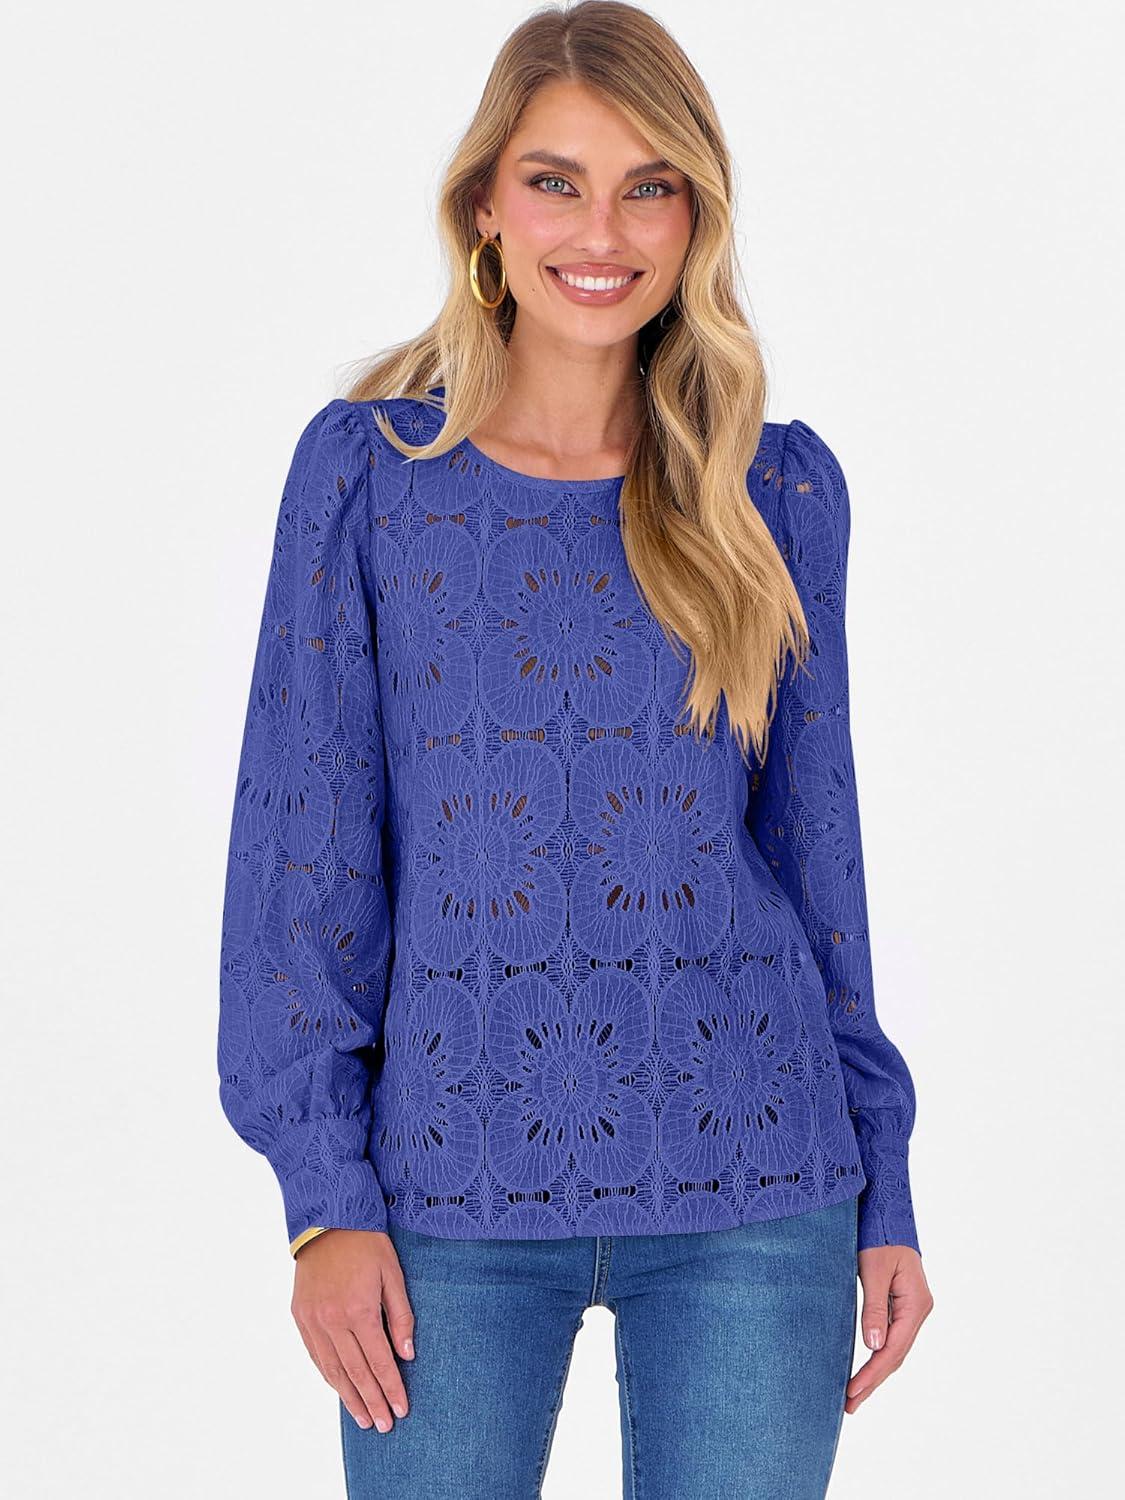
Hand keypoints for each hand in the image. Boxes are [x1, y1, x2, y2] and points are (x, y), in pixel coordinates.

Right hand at [290, 1229, 415, 1431]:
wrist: (327, 1219)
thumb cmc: (366, 1243)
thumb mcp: (392, 1273)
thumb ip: (401, 1316)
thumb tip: (408, 1354)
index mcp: (360, 1310)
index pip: (380, 1362)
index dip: (391, 1388)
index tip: (401, 1409)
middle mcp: (333, 1321)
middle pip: (356, 1372)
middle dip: (372, 1402)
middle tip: (384, 1426)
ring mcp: (313, 1320)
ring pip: (332, 1370)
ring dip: (349, 1397)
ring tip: (363, 1418)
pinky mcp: (300, 1315)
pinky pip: (315, 1355)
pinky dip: (328, 1375)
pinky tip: (339, 1389)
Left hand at [846, 1245, 932, 1413]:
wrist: (886, 1212)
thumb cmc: (879, 1235)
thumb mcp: (873, 1270)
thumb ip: (873, 1308)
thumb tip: (873, 1346)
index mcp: (916, 1304)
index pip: (893, 1349)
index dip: (872, 1373)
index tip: (852, 1391)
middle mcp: (917, 1310)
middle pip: (895, 1354)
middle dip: (872, 1380)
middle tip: (849, 1405)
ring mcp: (911, 1308)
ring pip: (894, 1349)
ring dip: (875, 1372)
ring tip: (854, 1395)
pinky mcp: (900, 1304)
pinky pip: (890, 1336)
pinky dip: (877, 1355)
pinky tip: (865, 1368)